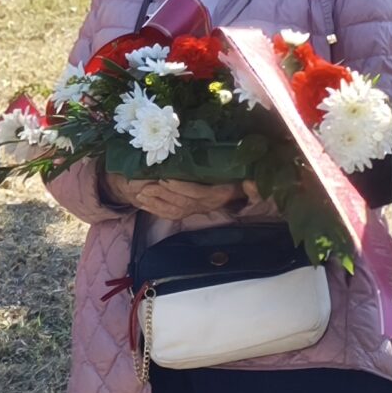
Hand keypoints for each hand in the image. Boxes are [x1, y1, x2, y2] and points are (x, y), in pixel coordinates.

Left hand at [104, 171, 247, 218]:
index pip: (197, 193)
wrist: (237, 194)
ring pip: (172, 210)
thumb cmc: (237, 180)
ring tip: (140, 194)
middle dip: (161, 195)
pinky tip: (142, 203)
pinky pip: (169, 214)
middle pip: (181, 202)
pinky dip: (154, 209)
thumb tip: (251, 183)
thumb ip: (252, 187)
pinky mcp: (188, 213)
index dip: (180, 187)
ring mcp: (195, 210)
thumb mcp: (247, 182)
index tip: (165, 178)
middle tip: (144, 186)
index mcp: (218, 195)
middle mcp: (205, 205)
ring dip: (155, 203)